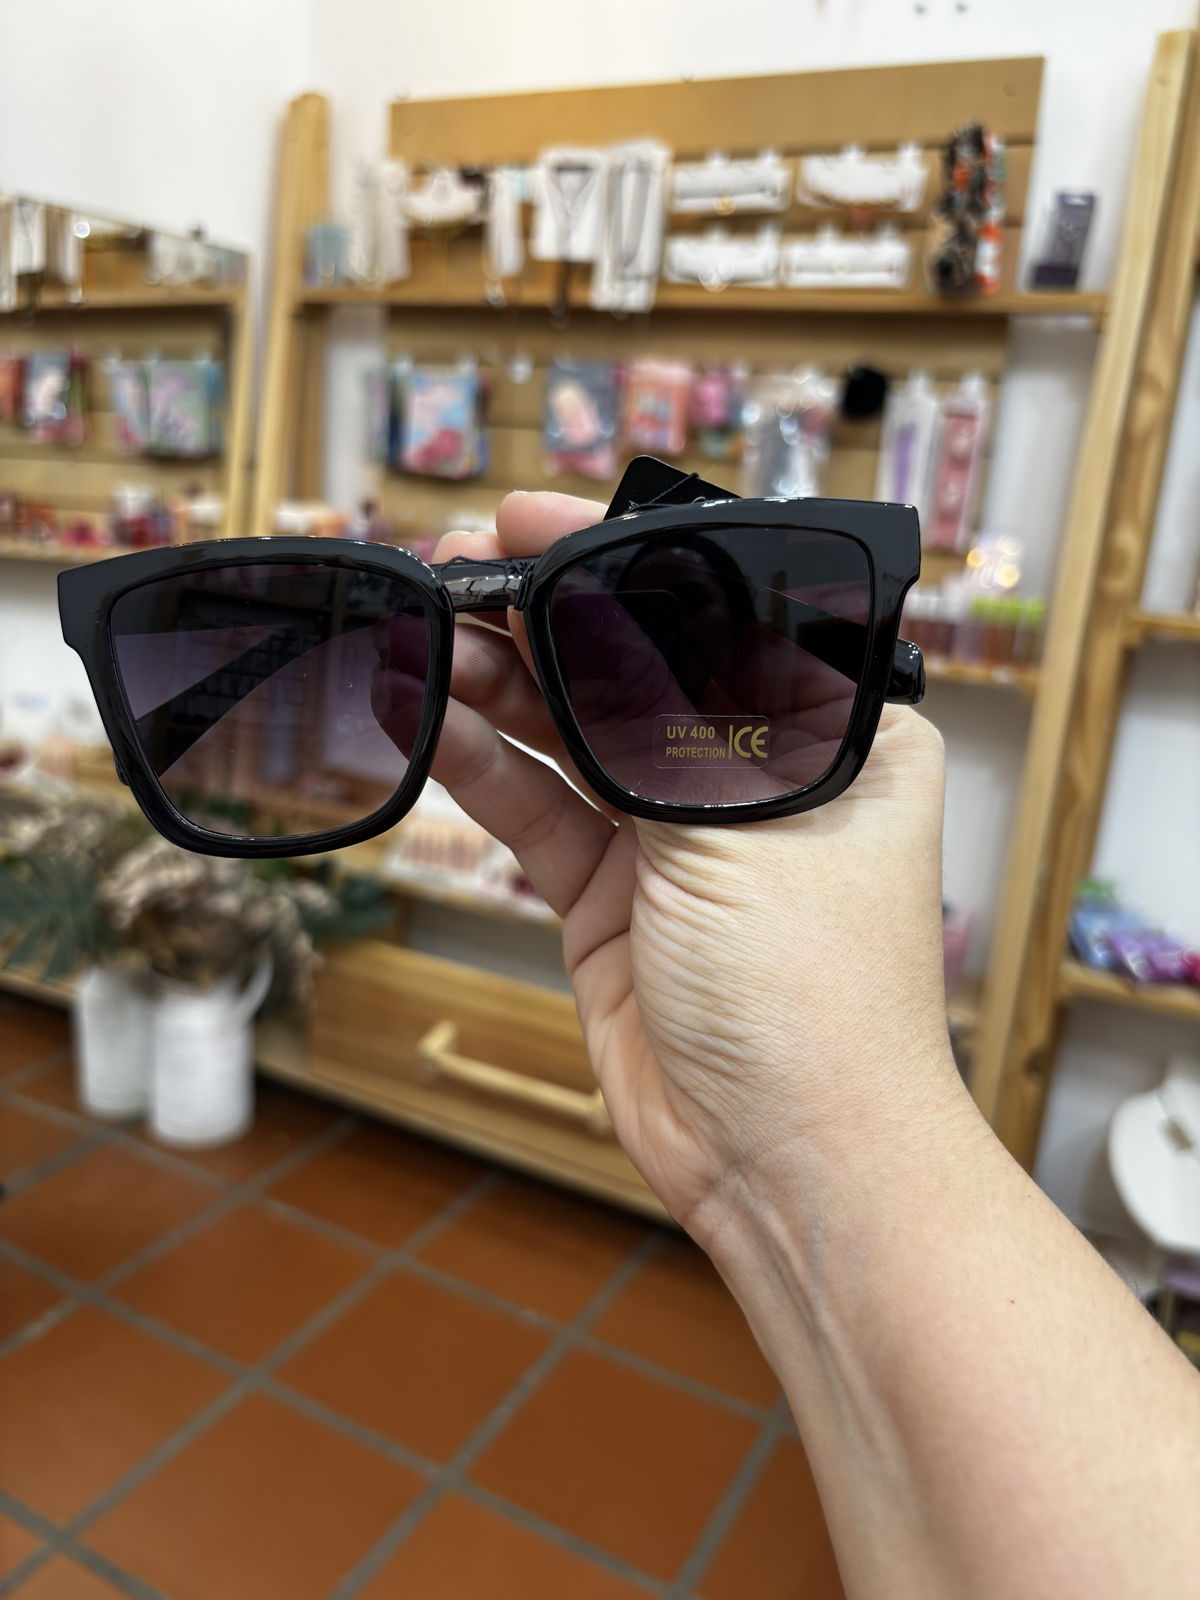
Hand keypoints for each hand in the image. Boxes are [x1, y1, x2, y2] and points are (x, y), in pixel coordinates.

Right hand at [430, 492, 958, 1242]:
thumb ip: (646, 712)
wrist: (789, 1165)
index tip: (525, 521)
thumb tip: (572, 597)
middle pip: (633, 667)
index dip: (615, 561)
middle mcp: (754, 775)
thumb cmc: (811, 992)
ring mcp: (678, 840)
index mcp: (832, 733)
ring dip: (500, 684)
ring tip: (422, 632)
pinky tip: (425, 716)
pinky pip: (540, 813)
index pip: (715, 611)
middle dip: (542, 618)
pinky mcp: (615, 900)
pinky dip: (482, 766)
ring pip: (575, 735)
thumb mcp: (733, 823)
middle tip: (450, 571)